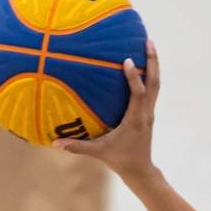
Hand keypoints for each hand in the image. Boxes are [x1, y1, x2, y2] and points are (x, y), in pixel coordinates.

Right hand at [52, 39, 159, 181]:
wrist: (140, 170)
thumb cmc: (120, 160)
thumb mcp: (99, 153)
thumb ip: (78, 147)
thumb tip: (55, 143)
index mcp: (135, 120)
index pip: (138, 95)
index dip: (134, 78)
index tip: (127, 61)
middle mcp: (146, 113)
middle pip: (154, 83)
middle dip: (152, 61)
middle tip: (148, 40)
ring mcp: (149, 112)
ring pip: (156, 84)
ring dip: (153, 64)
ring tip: (148, 44)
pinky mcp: (148, 113)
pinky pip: (151, 89)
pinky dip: (148, 74)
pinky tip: (141, 62)